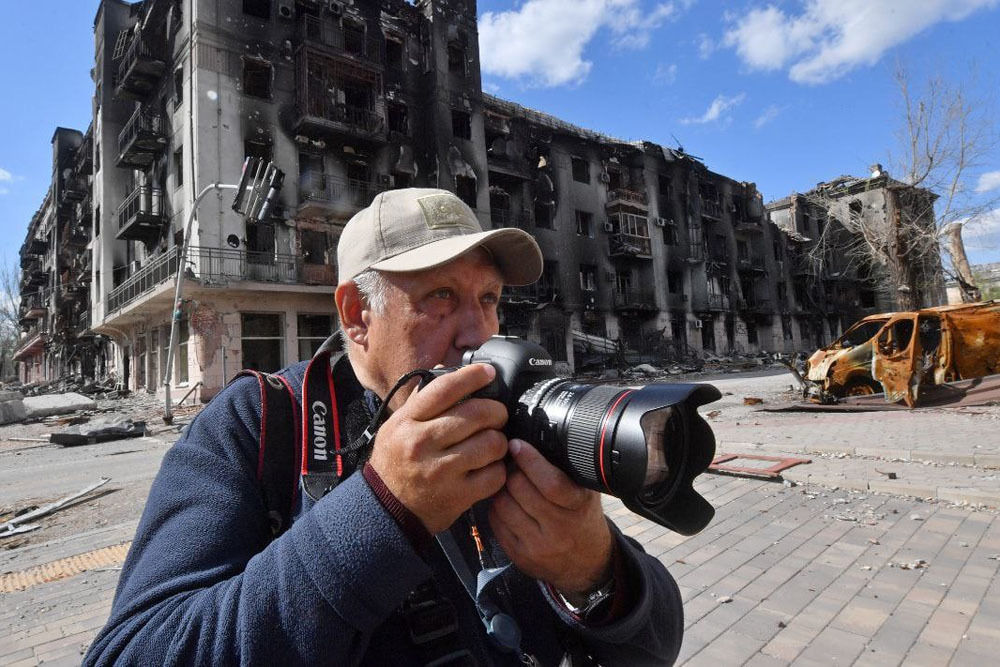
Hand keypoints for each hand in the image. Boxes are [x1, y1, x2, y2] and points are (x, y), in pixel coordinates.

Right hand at [368, 363, 508, 533]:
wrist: (385, 509)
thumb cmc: (395, 463)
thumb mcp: (396, 427)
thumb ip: (421, 401)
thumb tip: (446, 371)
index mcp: (407, 422)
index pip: (444, 389)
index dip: (472, 376)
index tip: (489, 373)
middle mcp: (422, 443)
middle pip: (476, 414)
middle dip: (496, 412)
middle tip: (497, 416)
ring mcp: (440, 471)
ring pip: (490, 443)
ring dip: (499, 441)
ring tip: (493, 444)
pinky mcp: (457, 495)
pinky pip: (494, 475)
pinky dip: (498, 470)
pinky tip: (489, 468)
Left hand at [489, 439, 613, 593]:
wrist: (587, 564)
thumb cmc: (583, 518)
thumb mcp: (586, 492)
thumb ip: (568, 470)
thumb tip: (536, 439)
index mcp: (578, 507)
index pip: (550, 482)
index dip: (529, 460)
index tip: (517, 445)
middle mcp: (559, 529)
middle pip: (520, 490)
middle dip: (512, 470)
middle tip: (510, 462)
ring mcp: (538, 546)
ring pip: (503, 504)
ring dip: (501, 488)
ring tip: (508, 482)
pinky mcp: (520, 557)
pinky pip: (496, 523)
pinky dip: (497, 507)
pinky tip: (506, 502)